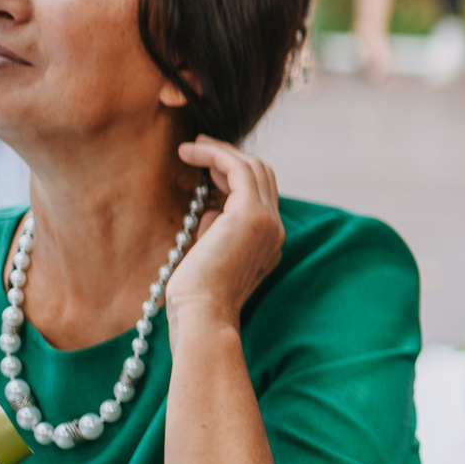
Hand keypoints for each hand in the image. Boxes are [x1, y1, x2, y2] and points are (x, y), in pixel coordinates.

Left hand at [165, 139, 285, 325]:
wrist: (203, 316)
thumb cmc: (196, 297)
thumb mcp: (211, 257)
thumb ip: (217, 232)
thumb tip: (211, 210)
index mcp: (268, 242)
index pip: (261, 195)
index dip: (234, 175)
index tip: (206, 169)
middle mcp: (275, 229)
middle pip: (262, 175)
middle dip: (230, 157)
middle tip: (199, 148)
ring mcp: (267, 220)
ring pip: (253, 167)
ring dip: (221, 152)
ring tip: (191, 147)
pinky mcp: (250, 214)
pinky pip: (237, 169)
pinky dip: (215, 155)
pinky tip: (189, 152)